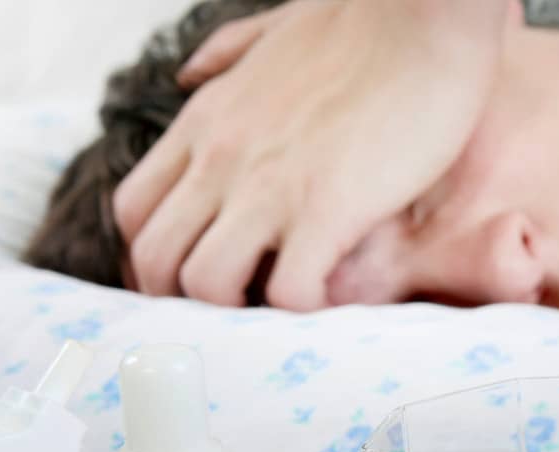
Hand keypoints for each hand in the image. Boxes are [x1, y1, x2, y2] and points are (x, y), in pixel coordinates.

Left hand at [113, 0, 506, 308]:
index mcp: (205, 122)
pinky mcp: (328, 207)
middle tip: (239, 311)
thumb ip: (225, 55)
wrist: (424, 10)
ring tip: (283, 307)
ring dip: (240, 314)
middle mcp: (221, 158)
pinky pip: (289, 293)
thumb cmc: (364, 21)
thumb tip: (189, 73)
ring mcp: (270, 186)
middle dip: (186, 303)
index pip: (134, 212)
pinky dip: (303, 313)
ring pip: (205, 285)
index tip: (198, 278)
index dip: (156, 261)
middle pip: (154, 260)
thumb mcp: (271, 32)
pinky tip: (331, 300)